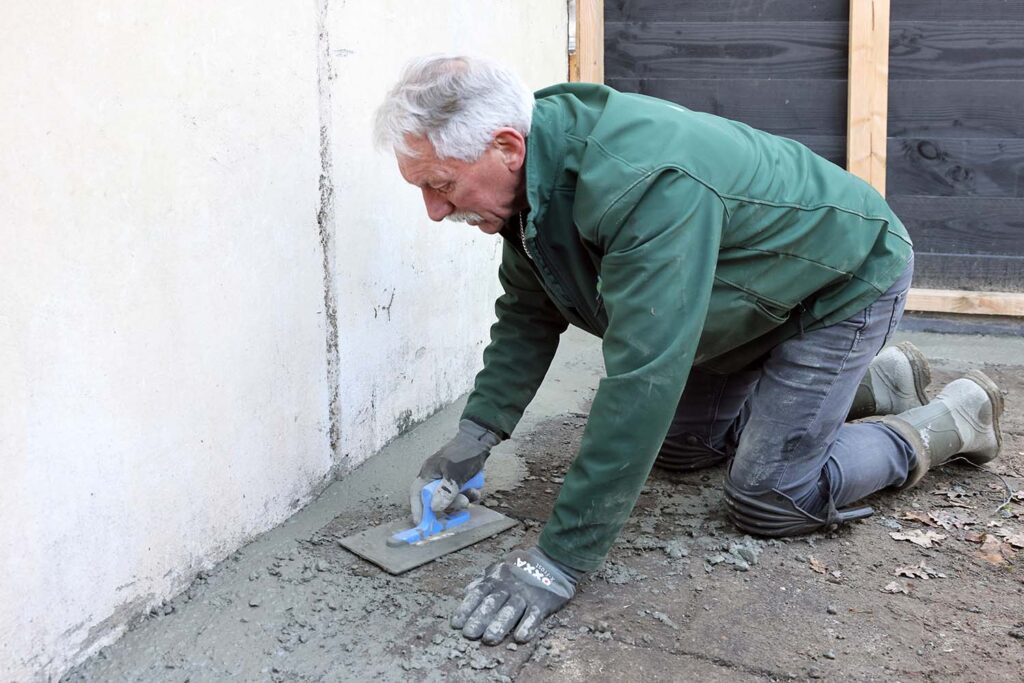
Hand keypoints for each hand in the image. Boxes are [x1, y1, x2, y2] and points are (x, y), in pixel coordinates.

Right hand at [410, 419, 501, 523]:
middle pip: (436, 499)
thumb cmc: (464, 453)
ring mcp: (448, 479)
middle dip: (449, 504)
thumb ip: (445, 491)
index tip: (421, 522)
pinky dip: (469, 494)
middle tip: (462, 503)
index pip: (416, 493)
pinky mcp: (460, 480)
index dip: (417, 508)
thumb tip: (434, 508)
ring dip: (461, 499)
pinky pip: (462, 494)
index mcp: (428, 473)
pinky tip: (476, 490)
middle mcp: (436, 477)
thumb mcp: (454, 473)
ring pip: (451, 498)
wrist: (482, 439)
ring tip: (471, 494)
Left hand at [451, 547, 582, 644]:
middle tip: (469, 634)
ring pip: (512, 610)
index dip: (467, 608)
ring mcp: (527, 594)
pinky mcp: (543, 602)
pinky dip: (528, 626)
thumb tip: (467, 591)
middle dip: (480, 618)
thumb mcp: (500, 569)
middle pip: (493, 603)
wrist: (553, 561)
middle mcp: (510, 586)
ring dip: (500, 625)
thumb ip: (484, 580)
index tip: (456, 623)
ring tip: (489, 639)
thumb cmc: (522, 568)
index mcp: (498, 579)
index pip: (479, 593)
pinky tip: (520, 638)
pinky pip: (535, 615)